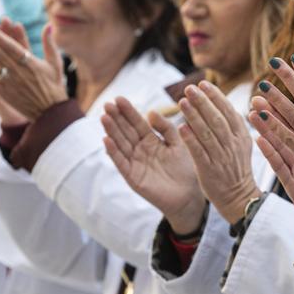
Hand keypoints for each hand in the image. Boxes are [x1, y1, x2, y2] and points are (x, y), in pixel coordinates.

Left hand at [0, 19, 66, 120]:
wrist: (51, 111)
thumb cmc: (54, 85)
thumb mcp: (55, 63)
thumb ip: (49, 44)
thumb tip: (48, 25)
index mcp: (31, 64)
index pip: (13, 47)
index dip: (1, 38)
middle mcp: (20, 72)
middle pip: (0, 54)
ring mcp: (11, 83)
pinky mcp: (6, 93)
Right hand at [101, 96, 205, 234]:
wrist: (189, 196)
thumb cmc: (186, 169)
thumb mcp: (178, 143)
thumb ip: (166, 128)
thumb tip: (150, 111)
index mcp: (151, 140)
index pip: (137, 122)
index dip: (128, 111)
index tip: (119, 98)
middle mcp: (140, 150)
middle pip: (126, 131)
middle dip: (116, 118)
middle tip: (107, 104)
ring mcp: (135, 163)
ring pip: (120, 144)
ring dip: (112, 131)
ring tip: (104, 117)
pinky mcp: (132, 177)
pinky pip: (121, 163)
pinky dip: (113, 152)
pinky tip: (106, 140)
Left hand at [177, 81, 259, 224]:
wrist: (238, 196)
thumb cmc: (236, 168)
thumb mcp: (243, 144)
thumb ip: (235, 124)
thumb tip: (227, 103)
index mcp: (241, 136)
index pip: (228, 111)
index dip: (215, 96)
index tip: (203, 84)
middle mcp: (232, 144)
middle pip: (217, 119)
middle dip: (203, 101)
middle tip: (189, 88)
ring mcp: (221, 157)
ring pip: (207, 133)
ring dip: (194, 116)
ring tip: (182, 101)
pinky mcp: (209, 170)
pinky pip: (199, 151)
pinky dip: (191, 139)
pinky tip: (181, 127)